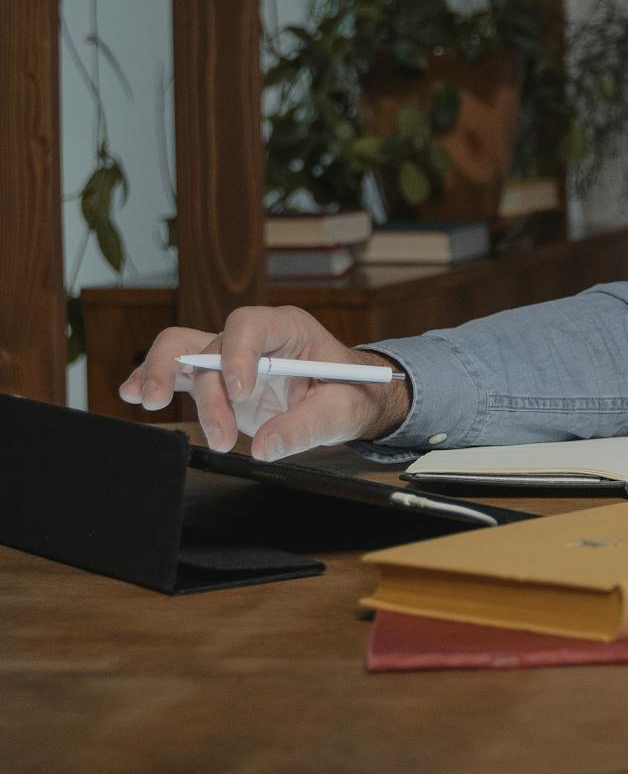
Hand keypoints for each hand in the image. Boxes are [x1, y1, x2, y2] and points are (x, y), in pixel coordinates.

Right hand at [118, 306, 412, 461]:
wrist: (348, 397)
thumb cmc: (349, 393)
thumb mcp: (342, 410)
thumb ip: (306, 427)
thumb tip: (264, 447)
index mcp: (288, 329)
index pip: (250, 326)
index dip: (237, 354)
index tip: (240, 392)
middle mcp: (253, 338)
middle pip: (208, 344)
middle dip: (203, 386)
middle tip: (210, 430)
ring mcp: (229, 357)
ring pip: (180, 349)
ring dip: (162, 375)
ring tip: (150, 405)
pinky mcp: (215, 379)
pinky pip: (176, 371)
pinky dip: (149, 379)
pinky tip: (130, 393)